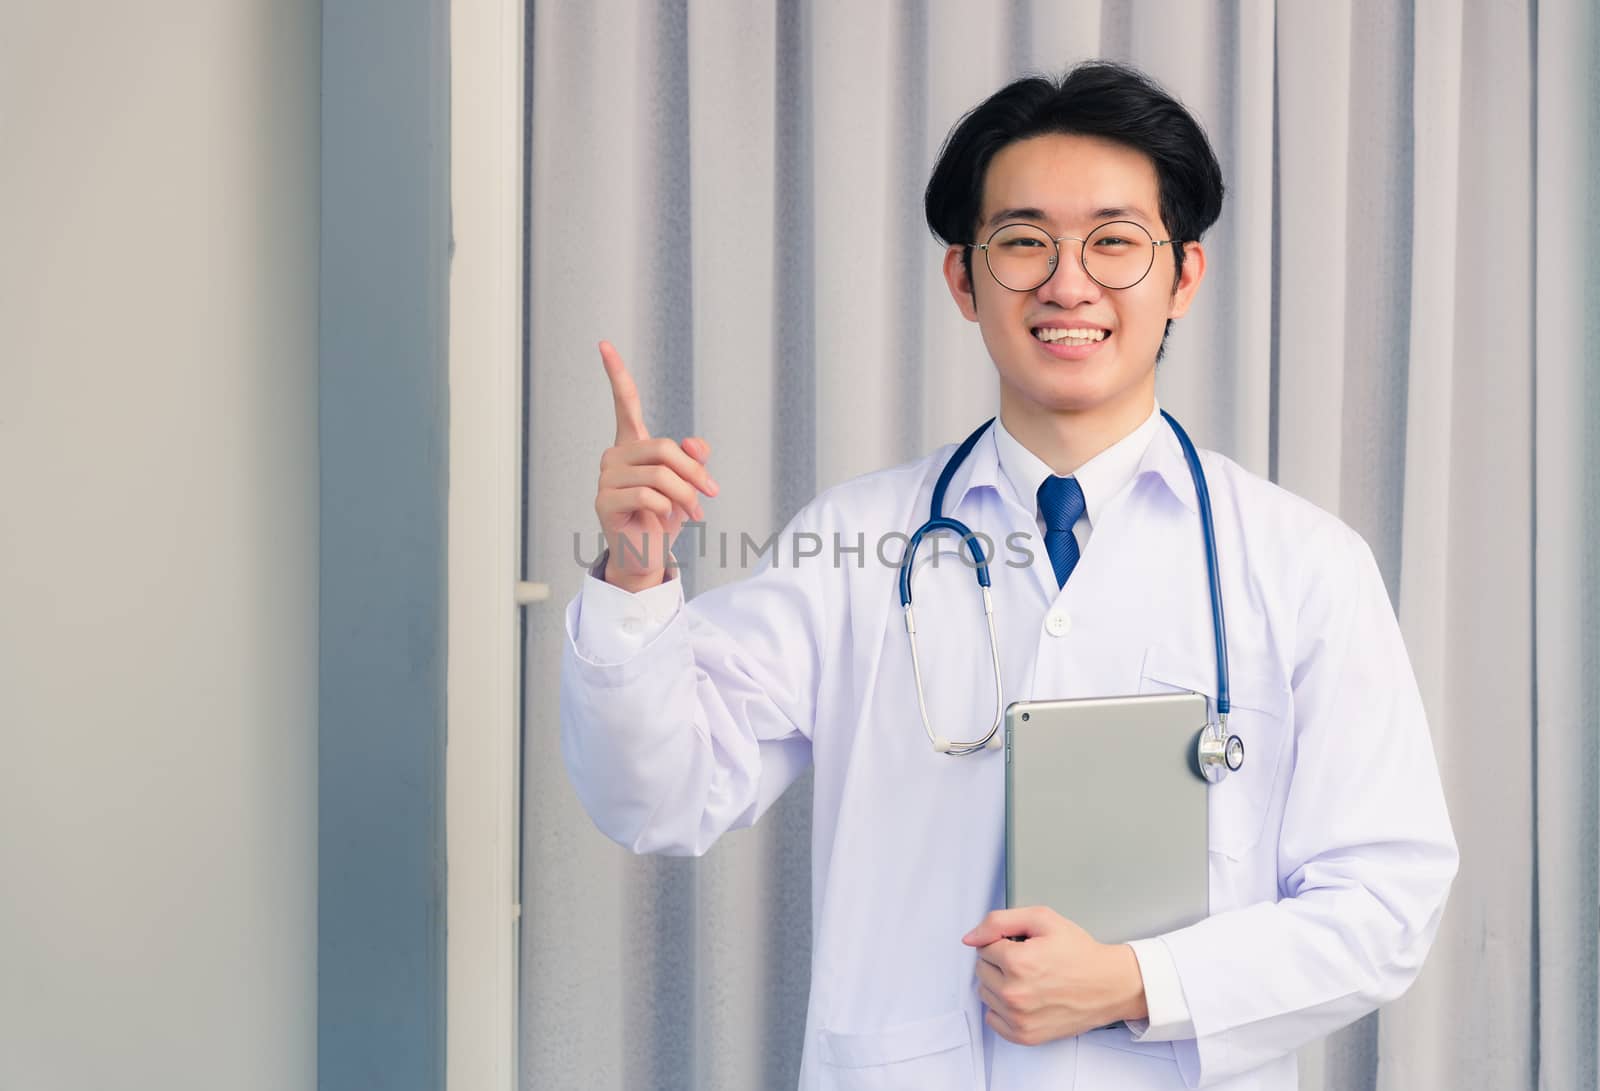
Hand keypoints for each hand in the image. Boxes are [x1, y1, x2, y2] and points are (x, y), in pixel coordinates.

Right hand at [593, 340, 718, 591]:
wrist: (648, 556)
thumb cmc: (666, 517)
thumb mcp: (688, 483)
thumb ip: (694, 457)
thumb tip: (694, 444)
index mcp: (632, 445)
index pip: (624, 403)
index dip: (615, 374)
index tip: (603, 344)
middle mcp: (614, 456)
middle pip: (663, 447)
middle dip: (694, 472)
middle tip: (712, 494)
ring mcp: (606, 478)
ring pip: (660, 473)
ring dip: (686, 495)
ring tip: (695, 514)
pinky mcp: (604, 501)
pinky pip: (649, 495)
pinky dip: (669, 509)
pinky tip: (667, 520)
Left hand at [962, 907, 1146, 1046]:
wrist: (1109, 985)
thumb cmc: (1080, 953)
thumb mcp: (1043, 920)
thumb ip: (1000, 921)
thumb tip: (970, 938)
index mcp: (1018, 963)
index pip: (983, 947)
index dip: (1002, 942)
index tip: (1022, 945)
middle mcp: (1015, 994)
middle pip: (981, 970)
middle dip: (998, 962)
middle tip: (1027, 961)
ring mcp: (1018, 1018)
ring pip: (984, 993)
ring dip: (999, 983)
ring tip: (1028, 978)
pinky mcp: (1024, 1035)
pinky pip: (992, 1018)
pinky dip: (1002, 1008)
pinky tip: (1024, 997)